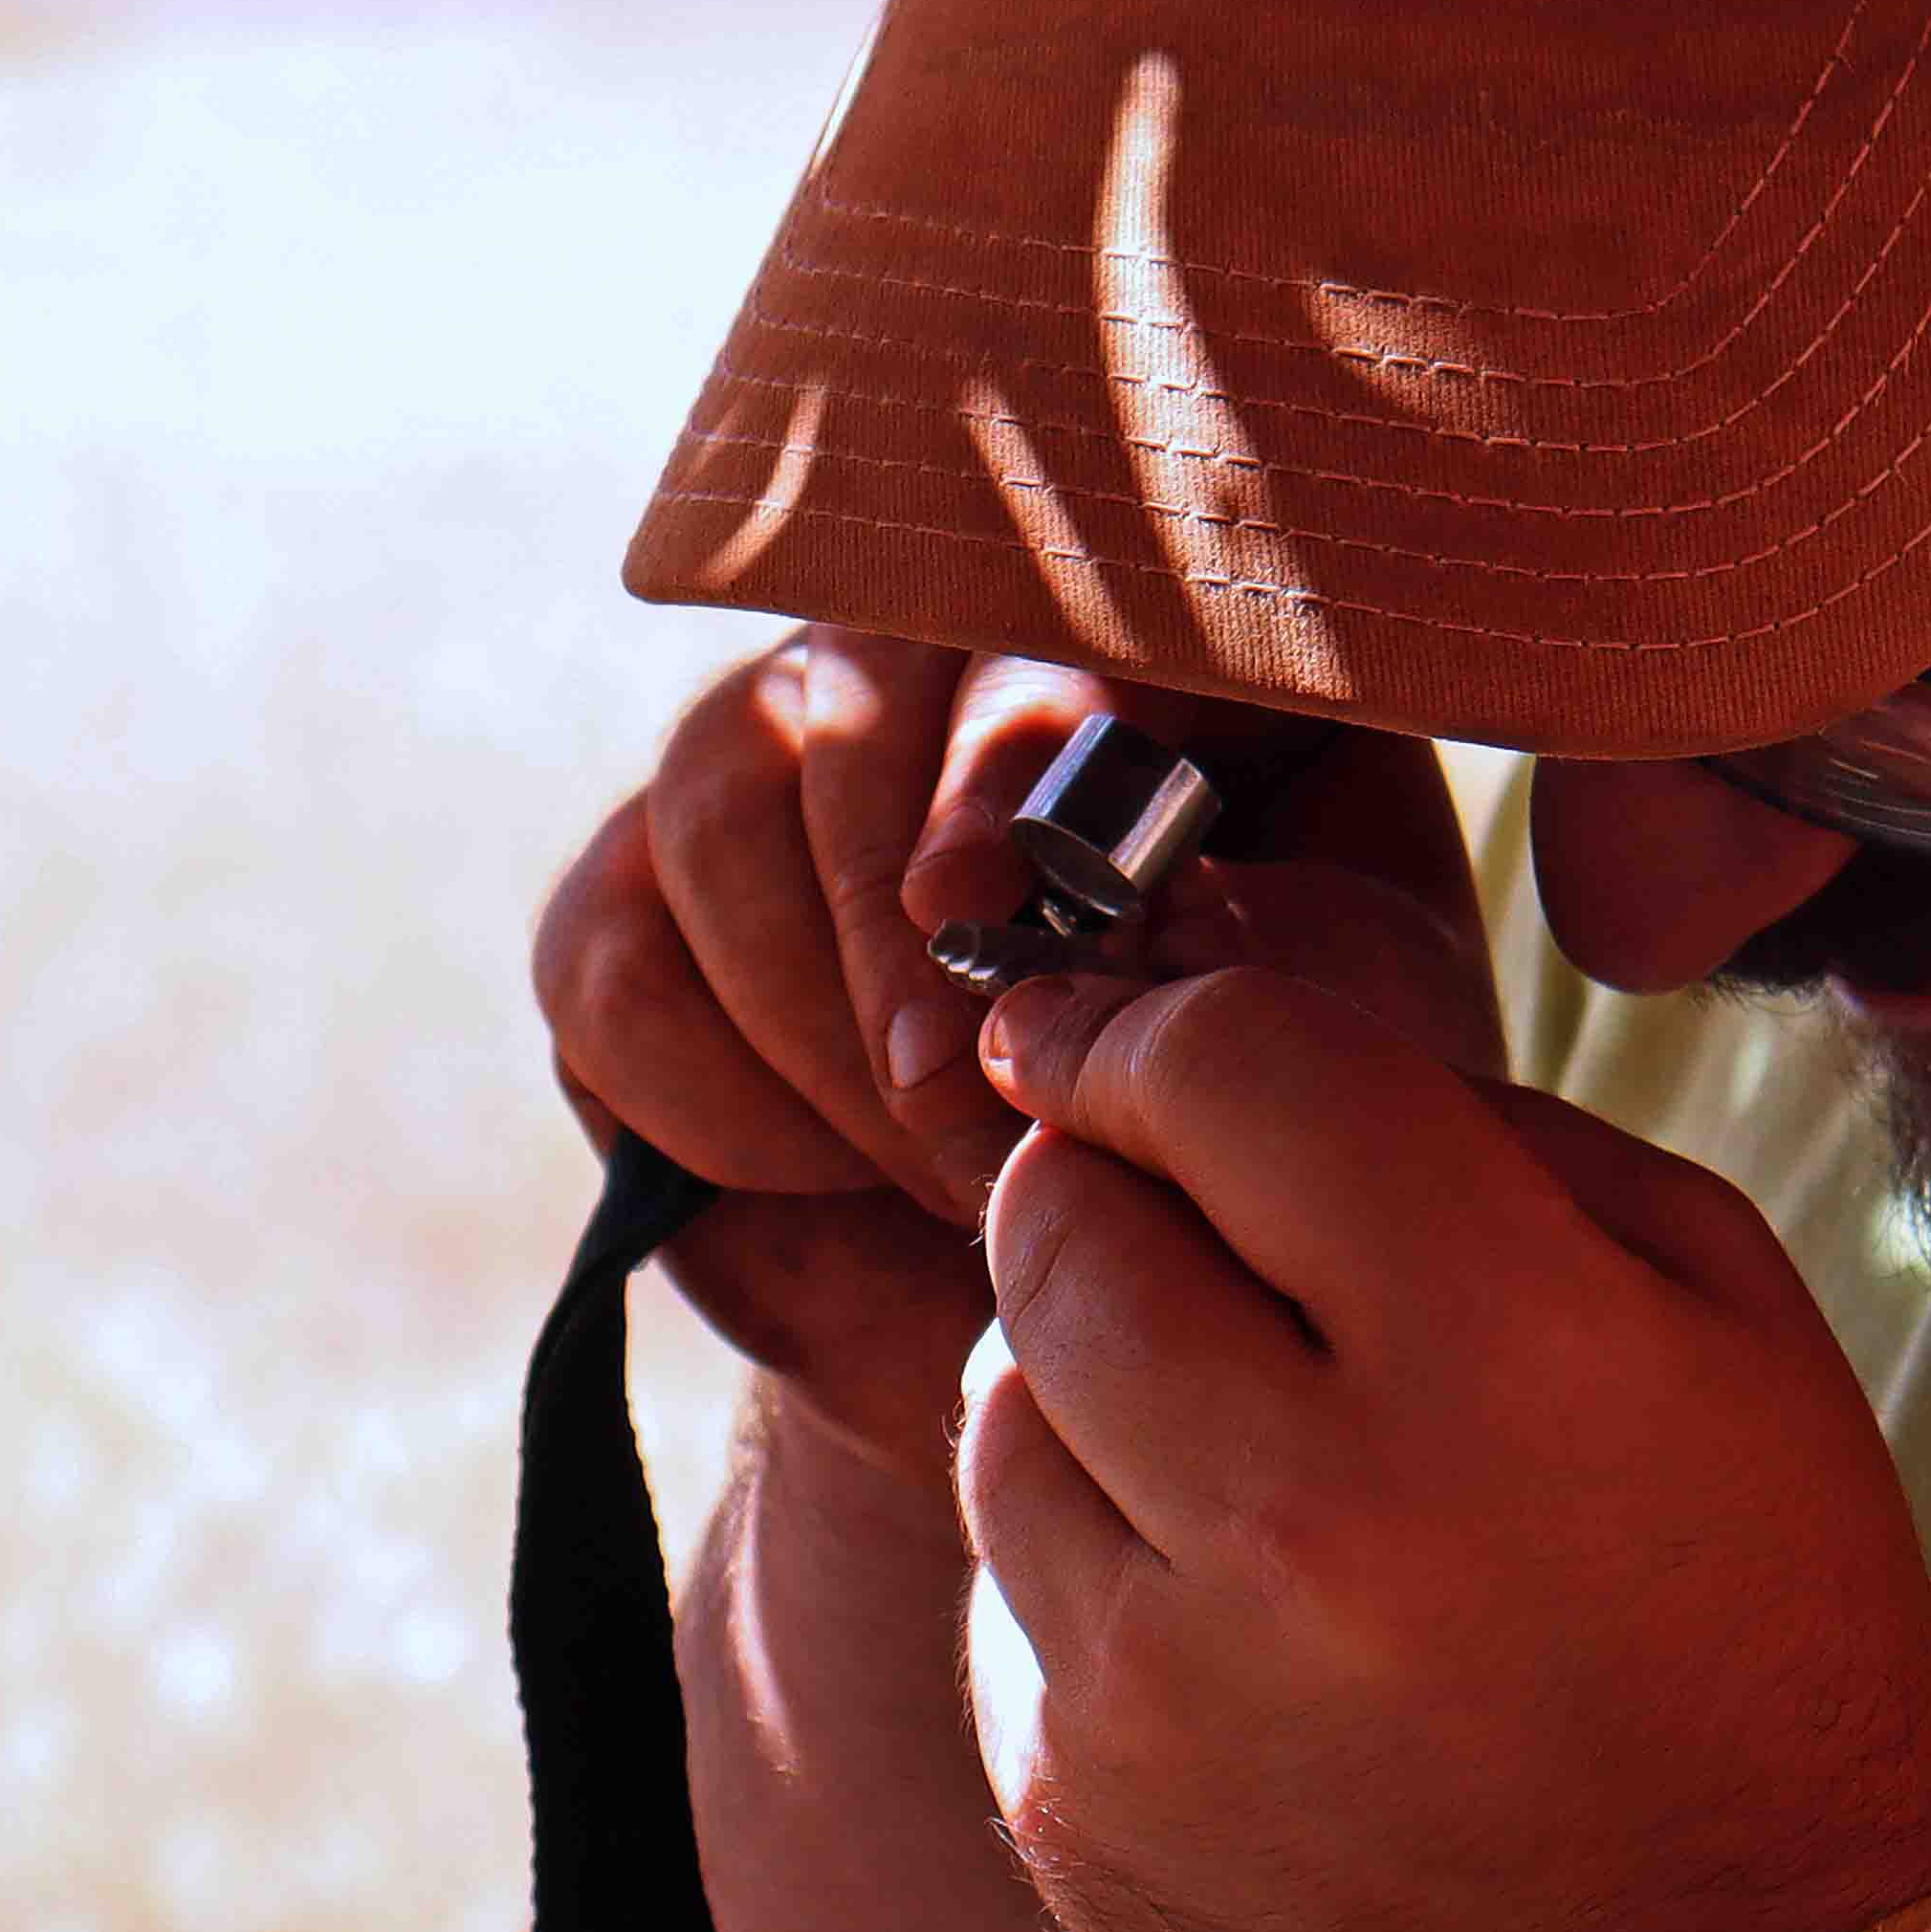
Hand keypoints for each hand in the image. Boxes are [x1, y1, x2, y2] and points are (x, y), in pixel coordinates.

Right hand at [530, 633, 1492, 1527]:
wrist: (1058, 1317)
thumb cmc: (1234, 1141)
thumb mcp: (1317, 1045)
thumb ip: (1279, 951)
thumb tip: (1172, 900)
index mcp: (1139, 654)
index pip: (1053, 615)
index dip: (1007, 752)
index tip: (984, 906)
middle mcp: (934, 666)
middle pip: (856, 687)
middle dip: (892, 916)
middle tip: (955, 1098)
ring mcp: (763, 765)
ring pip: (716, 808)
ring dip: (817, 1018)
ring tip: (930, 1167)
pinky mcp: (627, 903)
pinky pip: (613, 961)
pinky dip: (718, 1096)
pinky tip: (823, 1168)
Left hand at [953, 965, 1930, 1931]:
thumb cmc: (1753, 1611)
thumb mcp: (1712, 1303)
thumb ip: (1472, 1124)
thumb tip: (1206, 1037)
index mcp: (1501, 1353)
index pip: (1218, 1073)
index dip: (1148, 1028)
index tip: (1113, 1035)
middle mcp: (1305, 1521)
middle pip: (1058, 1225)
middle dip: (1108, 1188)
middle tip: (1196, 1233)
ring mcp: (1164, 1687)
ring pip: (995, 1404)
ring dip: (1089, 1381)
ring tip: (1248, 1450)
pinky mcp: (1080, 1813)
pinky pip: (1011, 1590)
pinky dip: (1098, 1566)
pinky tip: (1247, 1624)